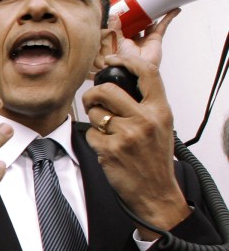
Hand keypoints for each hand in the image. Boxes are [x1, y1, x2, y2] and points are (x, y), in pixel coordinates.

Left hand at [83, 51, 190, 238]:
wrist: (155, 191)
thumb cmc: (155, 158)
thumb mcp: (161, 125)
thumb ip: (146, 102)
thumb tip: (123, 77)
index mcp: (160, 110)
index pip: (147, 73)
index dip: (126, 61)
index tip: (112, 60)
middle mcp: (145, 120)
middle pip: (108, 90)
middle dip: (93, 93)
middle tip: (93, 100)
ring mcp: (127, 135)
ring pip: (95, 112)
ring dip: (94, 119)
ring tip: (106, 130)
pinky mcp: (110, 150)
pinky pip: (90, 134)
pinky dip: (93, 139)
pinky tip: (106, 147)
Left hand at [110, 8, 179, 68]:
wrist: (134, 69)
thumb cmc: (123, 59)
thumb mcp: (115, 41)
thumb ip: (114, 28)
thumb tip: (113, 15)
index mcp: (123, 39)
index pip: (124, 25)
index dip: (125, 16)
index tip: (125, 5)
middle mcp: (135, 39)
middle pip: (139, 23)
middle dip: (140, 13)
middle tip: (142, 1)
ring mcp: (146, 39)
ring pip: (152, 23)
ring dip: (155, 13)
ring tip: (158, 2)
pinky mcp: (156, 39)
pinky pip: (164, 26)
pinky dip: (169, 18)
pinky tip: (174, 10)